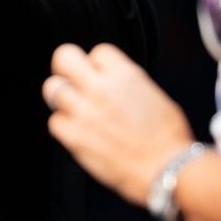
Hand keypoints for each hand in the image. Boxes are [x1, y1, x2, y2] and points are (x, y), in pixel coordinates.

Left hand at [42, 41, 192, 205]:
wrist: (167, 169)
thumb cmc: (169, 138)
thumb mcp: (155, 96)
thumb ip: (128, 86)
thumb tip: (117, 86)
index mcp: (125, 75)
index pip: (97, 51)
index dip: (98, 63)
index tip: (100, 74)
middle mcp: (101, 89)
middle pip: (63, 57)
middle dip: (65, 67)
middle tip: (71, 79)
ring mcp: (85, 112)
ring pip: (52, 88)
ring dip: (61, 97)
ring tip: (73, 108)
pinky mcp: (75, 138)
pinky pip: (54, 122)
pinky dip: (63, 126)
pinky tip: (77, 131)